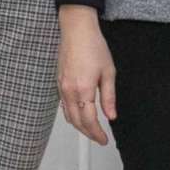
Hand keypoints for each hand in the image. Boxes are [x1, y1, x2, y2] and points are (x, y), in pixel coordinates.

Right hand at [57, 6, 116, 145]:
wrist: (77, 30)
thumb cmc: (93, 46)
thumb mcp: (108, 72)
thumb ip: (109, 97)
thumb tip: (111, 116)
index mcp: (84, 89)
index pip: (89, 121)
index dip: (97, 134)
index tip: (104, 139)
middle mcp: (70, 91)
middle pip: (77, 122)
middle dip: (88, 134)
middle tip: (99, 138)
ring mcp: (62, 87)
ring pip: (68, 115)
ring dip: (79, 126)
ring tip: (91, 129)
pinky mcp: (59, 83)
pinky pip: (64, 106)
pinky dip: (72, 115)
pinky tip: (80, 114)